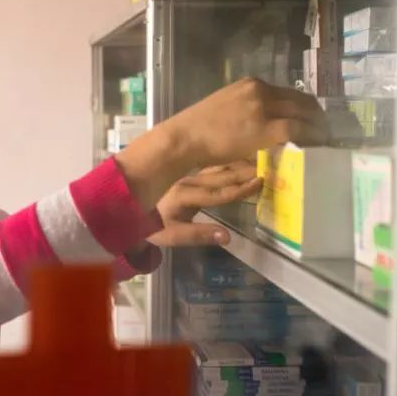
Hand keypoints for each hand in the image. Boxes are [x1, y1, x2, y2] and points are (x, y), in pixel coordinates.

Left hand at [147, 161, 261, 246]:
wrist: (127, 208)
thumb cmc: (152, 226)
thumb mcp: (172, 236)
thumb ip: (199, 235)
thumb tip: (228, 237)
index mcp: (184, 197)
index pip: (217, 194)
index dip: (240, 190)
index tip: (260, 183)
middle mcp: (187, 181)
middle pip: (221, 176)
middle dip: (245, 173)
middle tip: (268, 167)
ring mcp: (187, 175)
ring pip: (217, 167)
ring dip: (238, 164)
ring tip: (260, 160)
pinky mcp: (187, 172)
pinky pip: (210, 164)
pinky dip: (228, 161)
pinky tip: (241, 158)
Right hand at [162, 78, 328, 167]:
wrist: (184, 137)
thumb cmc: (197, 128)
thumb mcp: (224, 107)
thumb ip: (246, 110)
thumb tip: (263, 123)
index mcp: (250, 84)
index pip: (288, 92)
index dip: (305, 106)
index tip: (312, 117)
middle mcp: (260, 90)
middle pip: (301, 100)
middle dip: (317, 115)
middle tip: (325, 129)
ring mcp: (264, 108)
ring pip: (303, 112)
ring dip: (318, 126)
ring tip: (324, 139)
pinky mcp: (265, 127)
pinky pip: (297, 129)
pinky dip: (311, 136)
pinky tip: (316, 144)